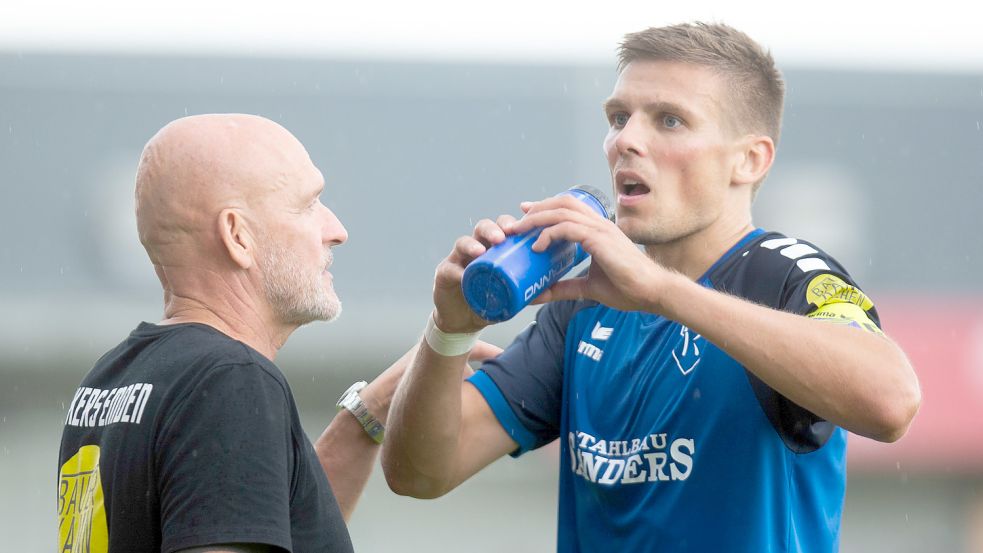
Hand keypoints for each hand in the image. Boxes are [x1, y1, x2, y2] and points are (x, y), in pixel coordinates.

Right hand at [432, 215, 517, 332]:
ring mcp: (458, 259)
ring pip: (463, 242)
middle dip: (493, 229)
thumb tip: (548, 291)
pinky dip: (457, 271)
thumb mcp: (510, 296)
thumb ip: (527, 293)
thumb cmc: (488, 301)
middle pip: (483, 228)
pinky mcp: (444, 273)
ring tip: (481, 252)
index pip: (503, 228)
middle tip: (503, 236)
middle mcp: (476, 248)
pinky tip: (463, 275)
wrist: (463, 321)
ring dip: (472, 245)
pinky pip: (449, 269)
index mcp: (494, 249)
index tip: (524, 228)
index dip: (512, 224)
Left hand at [507, 195, 667, 312]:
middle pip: (562, 202)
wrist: (652, 292)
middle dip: (536, 209)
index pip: (568, 207)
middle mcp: (599, 224)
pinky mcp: (600, 240)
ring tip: (520, 232)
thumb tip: (539, 295)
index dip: (545, 207)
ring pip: (562, 211)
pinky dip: (549, 234)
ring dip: (537, 218)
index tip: (525, 214)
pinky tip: (538, 246)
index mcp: (598, 229)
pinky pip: (569, 228)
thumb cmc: (627, 288)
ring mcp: (600, 229)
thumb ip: (565, 288)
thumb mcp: (588, 287)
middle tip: (517, 223)